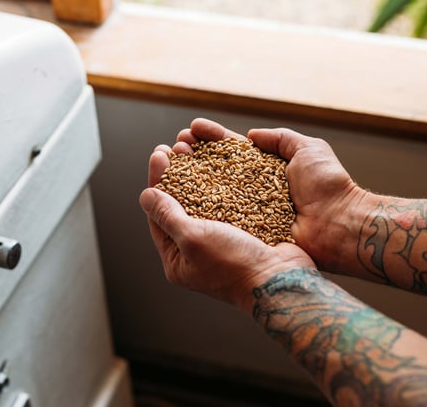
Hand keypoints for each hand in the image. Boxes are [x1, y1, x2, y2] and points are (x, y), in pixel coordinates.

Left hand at [140, 141, 315, 312]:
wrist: (281, 279)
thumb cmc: (234, 265)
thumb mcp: (193, 239)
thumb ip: (167, 216)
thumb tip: (145, 196)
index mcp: (178, 260)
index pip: (159, 216)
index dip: (157, 183)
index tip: (159, 154)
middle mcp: (197, 250)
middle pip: (180, 206)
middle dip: (176, 174)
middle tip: (174, 146)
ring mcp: (221, 240)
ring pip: (204, 200)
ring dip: (198, 173)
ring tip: (195, 147)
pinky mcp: (244, 230)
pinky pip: (228, 202)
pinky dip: (222, 182)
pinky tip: (221, 161)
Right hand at [177, 118, 372, 272]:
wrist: (340, 226)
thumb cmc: (329, 187)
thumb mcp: (309, 149)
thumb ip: (281, 138)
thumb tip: (252, 135)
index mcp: (267, 170)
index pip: (233, 150)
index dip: (212, 139)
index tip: (193, 129)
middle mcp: (253, 190)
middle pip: (216, 169)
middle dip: (194, 156)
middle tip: (175, 146)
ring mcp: (248, 211)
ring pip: (212, 191)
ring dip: (189, 177)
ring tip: (171, 162)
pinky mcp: (246, 231)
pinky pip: (218, 217)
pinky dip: (197, 206)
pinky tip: (178, 194)